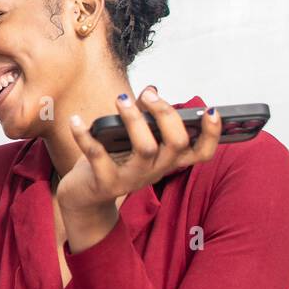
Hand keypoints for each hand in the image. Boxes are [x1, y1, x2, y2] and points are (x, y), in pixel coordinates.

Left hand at [57, 85, 220, 236]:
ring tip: (121, 100)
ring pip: (145, 149)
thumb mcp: (132, 140)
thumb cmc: (113, 160)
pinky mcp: (105, 183)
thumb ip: (144, 118)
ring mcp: (132, 178)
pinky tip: (76, 120)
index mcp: (167, 161)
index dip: (212, 134)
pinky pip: (96, 156)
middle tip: (149, 95)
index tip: (212, 111)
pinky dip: (85, 135)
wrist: (85, 197)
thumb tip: (151, 91)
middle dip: (166, 115)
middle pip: (176, 144)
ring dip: (134, 120)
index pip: (201, 152)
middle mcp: (155, 171)